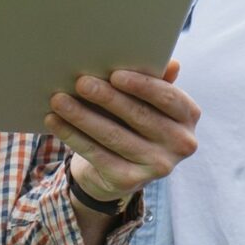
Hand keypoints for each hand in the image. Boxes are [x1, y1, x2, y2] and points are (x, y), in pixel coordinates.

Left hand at [47, 60, 199, 205]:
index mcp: (189, 116)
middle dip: (106, 98)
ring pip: (114, 136)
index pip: (168, 97)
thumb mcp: (147, 101)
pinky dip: (73, 136)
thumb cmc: (134, 121)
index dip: (141, 86)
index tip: (114, 74)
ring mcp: (158, 166)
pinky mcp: (130, 181)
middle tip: (80, 82)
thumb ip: (156, 81)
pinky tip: (55, 121)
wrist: (120, 170)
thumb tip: (171, 63)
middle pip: (138, 116)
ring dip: (82, 116)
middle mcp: (181, 144)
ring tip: (58, 100)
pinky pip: (97, 154)